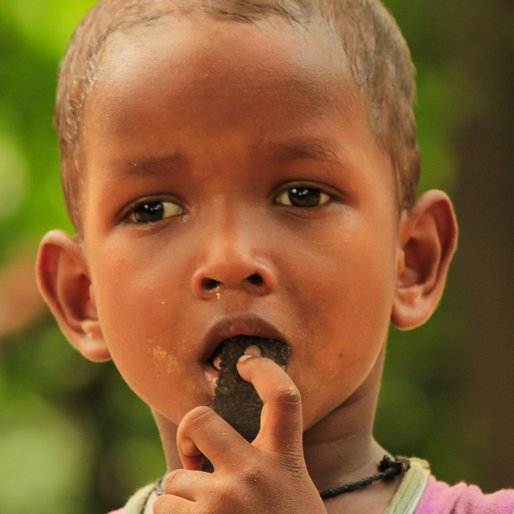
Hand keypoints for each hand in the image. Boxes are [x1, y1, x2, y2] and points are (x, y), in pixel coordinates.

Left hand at [153, 351, 326, 512]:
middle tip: (196, 463)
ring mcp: (223, 501)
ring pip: (173, 480)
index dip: (265, 371)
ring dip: (180, 501)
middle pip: (200, 420)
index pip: (284, 397)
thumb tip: (212, 448)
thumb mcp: (291, 492)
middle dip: (189, 437)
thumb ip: (264, 465)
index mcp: (284, 460)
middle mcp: (253, 473)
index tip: (248, 364)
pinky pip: (160, 511)